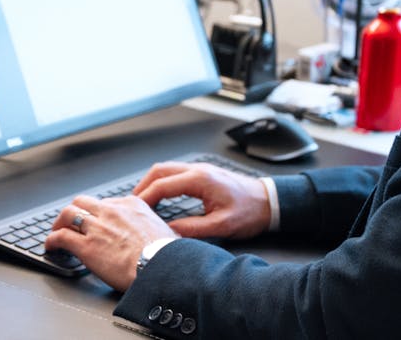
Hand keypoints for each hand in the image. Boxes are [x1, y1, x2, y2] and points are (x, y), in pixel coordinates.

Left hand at [45, 195, 175, 291]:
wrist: (162, 268)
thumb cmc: (167, 254)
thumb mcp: (166, 231)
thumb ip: (156, 228)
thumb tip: (163, 235)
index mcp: (132, 205)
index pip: (106, 202)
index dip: (97, 212)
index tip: (95, 220)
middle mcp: (112, 211)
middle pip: (83, 202)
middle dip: (74, 211)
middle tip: (70, 222)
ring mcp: (98, 227)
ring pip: (68, 213)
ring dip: (59, 222)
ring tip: (56, 231)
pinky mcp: (86, 246)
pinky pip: (60, 237)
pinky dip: (51, 240)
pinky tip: (50, 246)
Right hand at [133, 161, 270, 239]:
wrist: (269, 201)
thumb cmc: (250, 212)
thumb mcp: (221, 225)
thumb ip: (192, 229)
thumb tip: (167, 231)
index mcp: (200, 179)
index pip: (162, 184)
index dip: (144, 197)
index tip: (134, 210)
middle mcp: (198, 169)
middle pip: (160, 170)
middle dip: (142, 186)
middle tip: (132, 204)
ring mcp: (200, 169)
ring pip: (166, 169)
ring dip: (152, 182)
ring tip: (142, 201)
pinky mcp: (203, 174)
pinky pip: (175, 172)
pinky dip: (162, 181)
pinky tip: (160, 195)